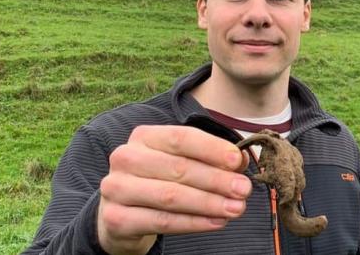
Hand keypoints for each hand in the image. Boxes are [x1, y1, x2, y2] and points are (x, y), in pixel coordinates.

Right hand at [97, 125, 250, 254]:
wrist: (122, 213)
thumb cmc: (159, 180)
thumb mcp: (182, 162)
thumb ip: (210, 158)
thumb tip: (240, 161)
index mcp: (144, 136)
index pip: (181, 137)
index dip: (212, 148)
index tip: (238, 160)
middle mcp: (126, 157)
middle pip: (179, 168)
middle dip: (217, 179)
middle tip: (244, 189)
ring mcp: (116, 188)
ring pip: (171, 196)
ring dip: (209, 203)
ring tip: (236, 208)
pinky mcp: (116, 218)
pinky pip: (162, 221)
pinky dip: (193, 223)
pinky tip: (215, 222)